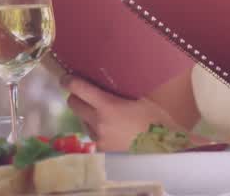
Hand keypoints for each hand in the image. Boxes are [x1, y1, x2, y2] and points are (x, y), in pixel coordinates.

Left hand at [60, 75, 182, 152]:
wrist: (163, 151)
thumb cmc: (157, 122)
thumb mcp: (142, 101)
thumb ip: (122, 93)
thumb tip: (112, 82)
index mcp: (107, 106)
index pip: (78, 89)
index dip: (69, 81)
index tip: (66, 78)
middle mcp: (98, 123)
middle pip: (74, 104)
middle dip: (75, 97)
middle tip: (83, 93)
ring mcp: (99, 139)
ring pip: (82, 121)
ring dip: (86, 114)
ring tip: (102, 113)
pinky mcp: (102, 151)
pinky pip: (92, 135)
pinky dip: (96, 129)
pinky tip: (109, 128)